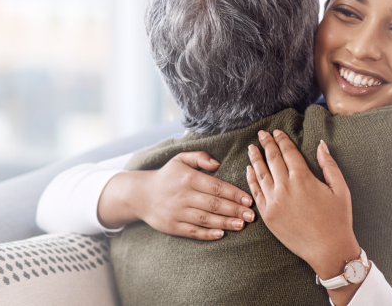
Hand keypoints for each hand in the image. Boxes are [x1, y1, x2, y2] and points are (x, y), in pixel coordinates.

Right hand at [98, 151, 255, 239]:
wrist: (140, 194)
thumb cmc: (167, 176)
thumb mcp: (180, 159)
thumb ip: (200, 157)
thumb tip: (218, 164)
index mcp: (188, 178)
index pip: (216, 186)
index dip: (234, 194)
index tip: (249, 200)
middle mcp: (182, 195)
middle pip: (213, 204)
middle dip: (234, 210)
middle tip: (252, 216)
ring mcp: (176, 212)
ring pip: (205, 219)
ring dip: (225, 223)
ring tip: (241, 225)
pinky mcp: (172, 226)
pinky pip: (192, 232)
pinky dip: (207, 234)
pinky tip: (221, 234)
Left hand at [245, 130, 361, 279]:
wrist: (328, 249)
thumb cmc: (338, 219)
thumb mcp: (340, 188)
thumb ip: (328, 164)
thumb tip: (321, 144)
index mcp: (303, 177)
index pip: (288, 152)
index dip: (282, 140)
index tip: (277, 132)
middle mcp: (285, 187)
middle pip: (272, 159)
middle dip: (267, 144)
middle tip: (262, 134)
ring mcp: (274, 201)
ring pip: (260, 174)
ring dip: (255, 159)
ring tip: (252, 148)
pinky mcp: (268, 215)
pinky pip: (256, 193)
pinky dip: (251, 179)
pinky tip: (249, 170)